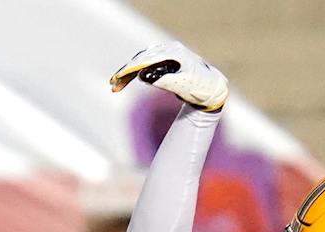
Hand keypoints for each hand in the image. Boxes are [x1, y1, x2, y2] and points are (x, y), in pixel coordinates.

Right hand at [108, 41, 228, 112]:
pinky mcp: (166, 61)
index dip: (130, 69)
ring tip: (115, 85)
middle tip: (112, 84)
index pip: (147, 59)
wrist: (212, 89)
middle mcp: (170, 50)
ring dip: (128, 73)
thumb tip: (141, 76)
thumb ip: (163, 80)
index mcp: (175, 53)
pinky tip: (128, 80)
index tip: (117, 78)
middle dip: (126, 72)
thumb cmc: (200, 88)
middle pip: (142, 59)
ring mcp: (168, 55)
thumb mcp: (182, 86)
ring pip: (142, 61)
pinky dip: (136, 72)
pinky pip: (147, 64)